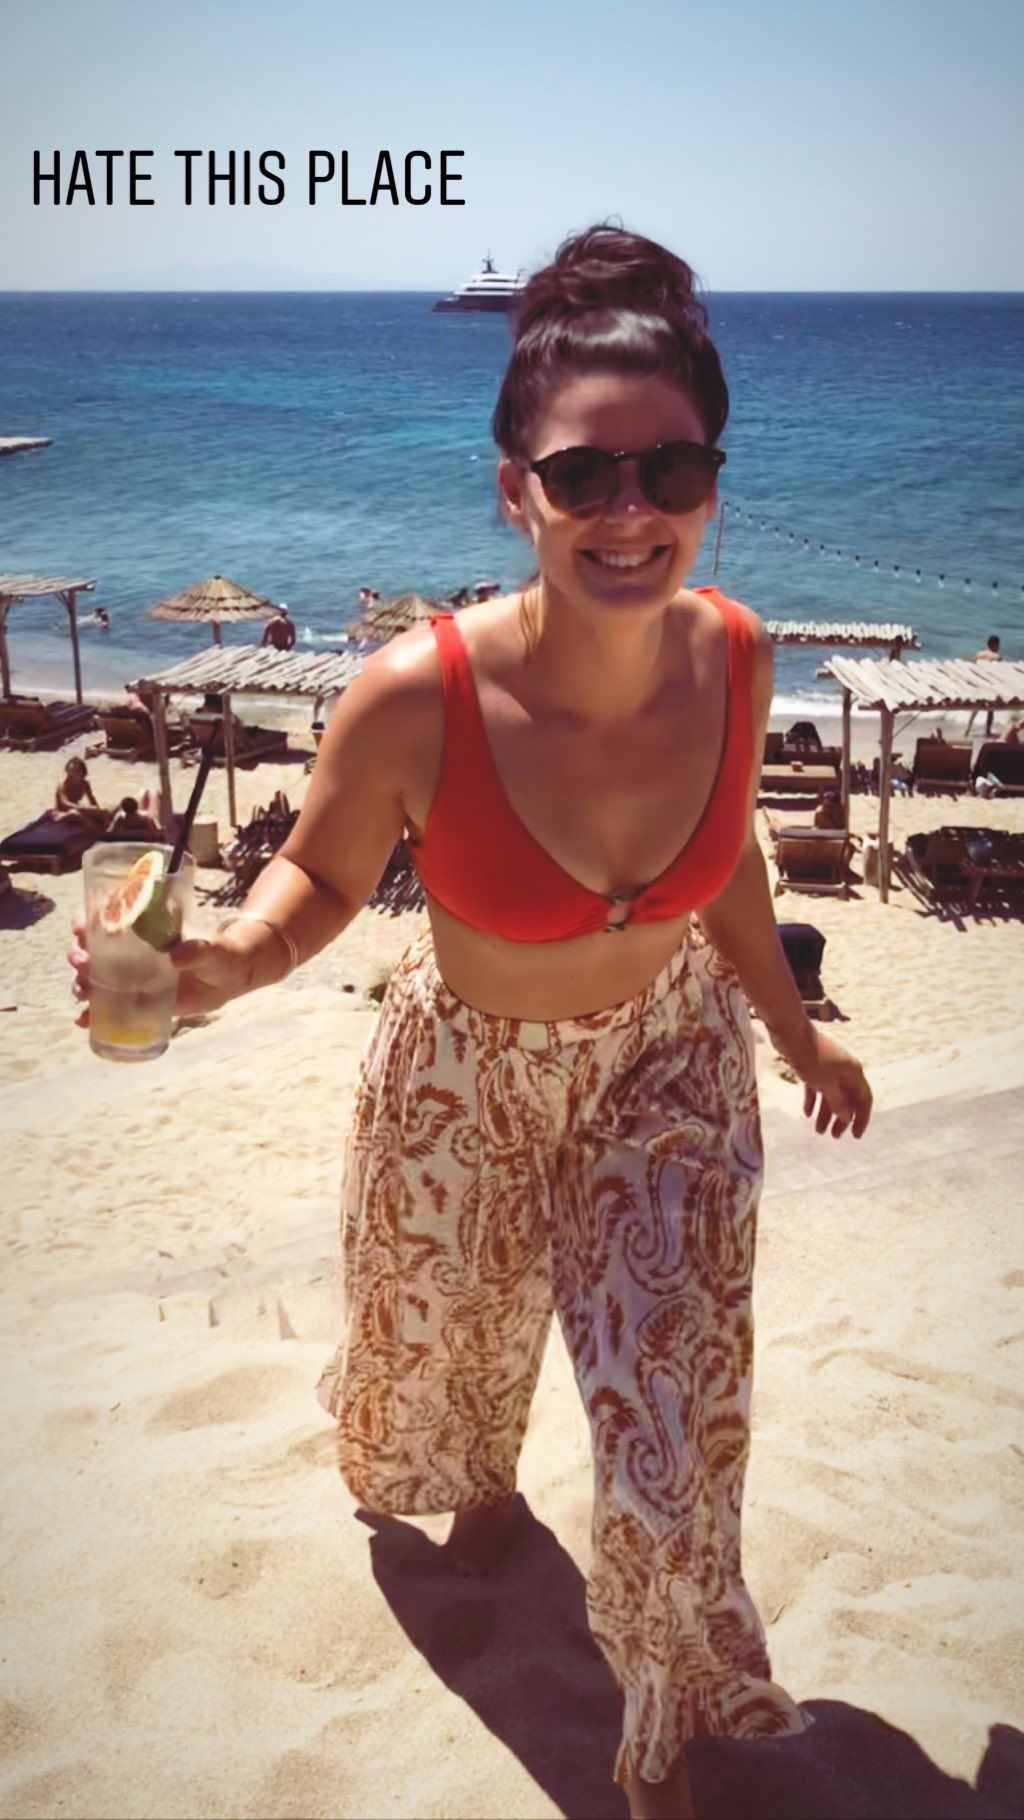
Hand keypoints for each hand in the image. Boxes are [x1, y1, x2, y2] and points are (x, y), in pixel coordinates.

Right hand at [68, 913, 252, 1027]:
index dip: (86, 921)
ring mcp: (130, 977)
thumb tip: (176, 956)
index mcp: (143, 930)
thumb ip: (198, 951)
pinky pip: (108, 1007)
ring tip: (82, 993)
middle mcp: (130, 952)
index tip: (81, 928)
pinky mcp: (136, 1001)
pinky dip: (92, 1014)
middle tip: (83, 963)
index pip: (105, 918)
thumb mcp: (211, 951)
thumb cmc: (219, 954)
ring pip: (94, 978)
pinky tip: (83, 1021)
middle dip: (79, 955)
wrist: (229, 978)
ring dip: (81, 984)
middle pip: (91, 950)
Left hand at [771, 1022, 872, 1138]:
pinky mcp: (813, 1067)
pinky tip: (806, 1114)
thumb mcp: (827, 1084)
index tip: (855, 1136)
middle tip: (833, 1137)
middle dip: (841, 1119)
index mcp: (854, 1073)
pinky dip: (813, 1100)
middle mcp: (844, 1071)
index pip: (864, 1099)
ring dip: (826, 1113)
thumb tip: (847, 1117)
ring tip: (818, 1131)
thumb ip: (838, 1102)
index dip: (861, 1119)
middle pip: (847, 1099)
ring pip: (831, 1095)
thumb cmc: (812, 1058)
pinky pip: (817, 1088)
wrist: (791, 1033)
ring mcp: (829, 1069)